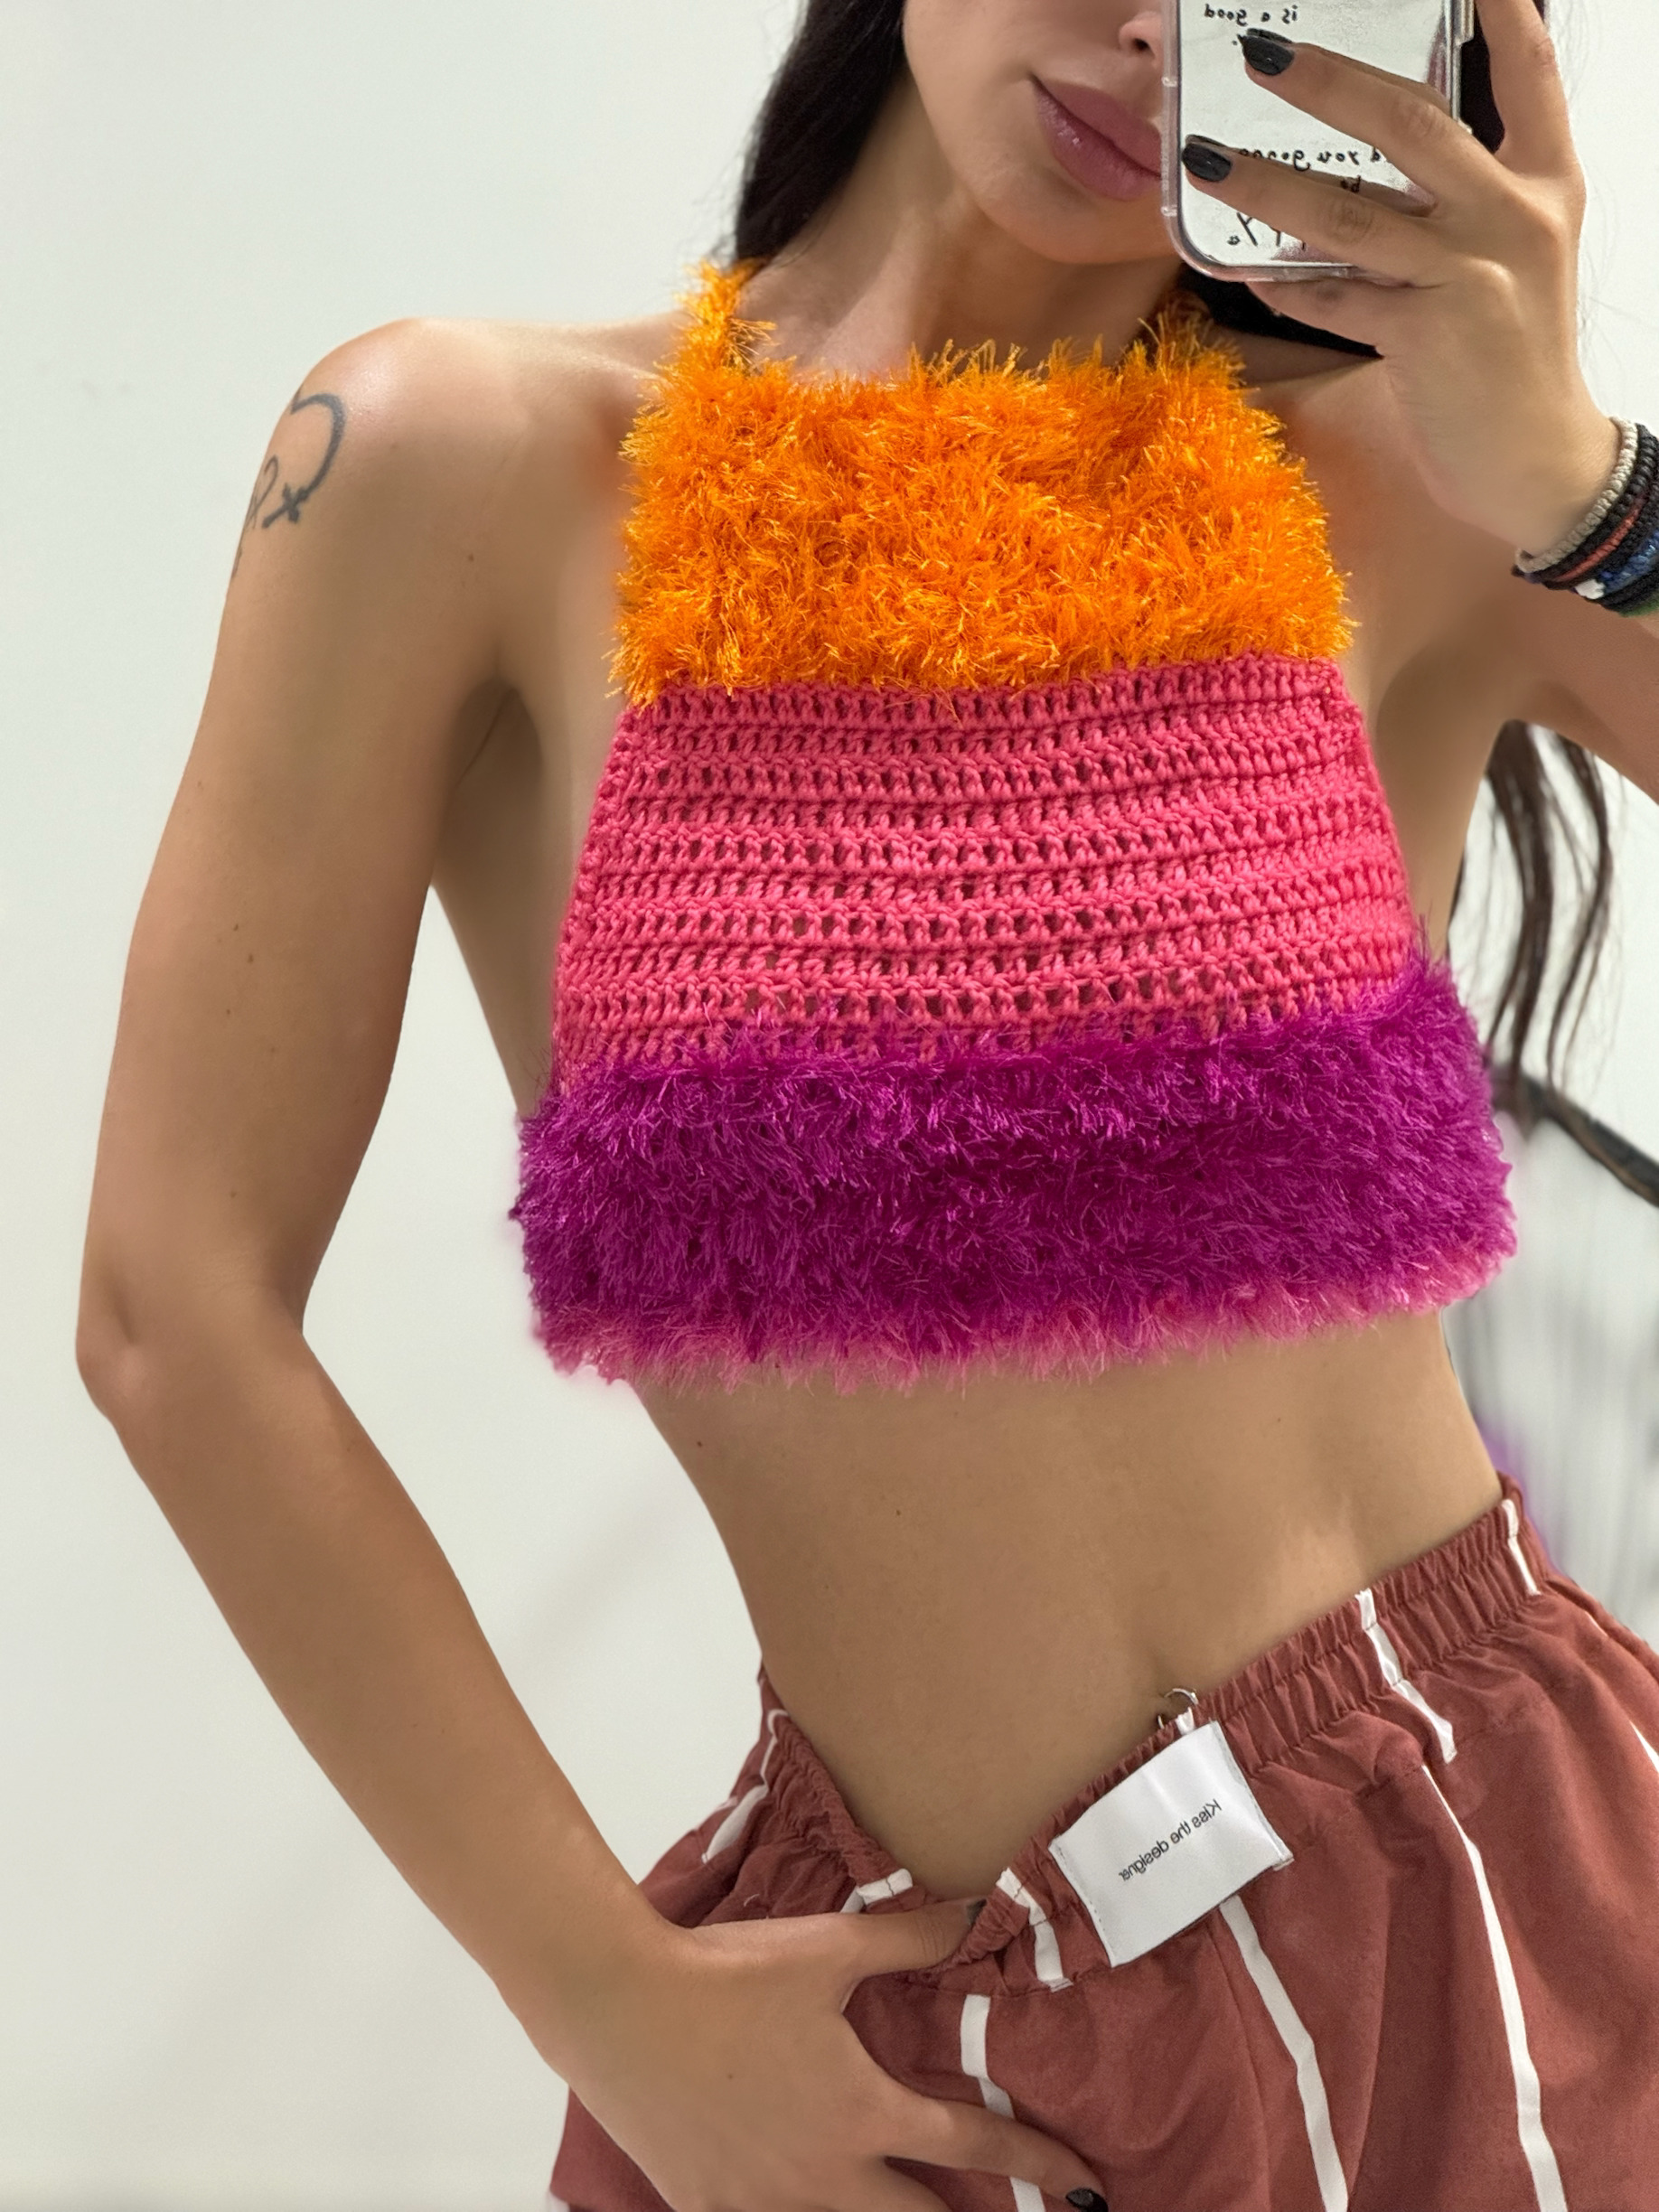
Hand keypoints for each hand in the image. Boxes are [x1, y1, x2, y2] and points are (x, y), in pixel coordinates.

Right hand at [549, 1897, 1106, 2211]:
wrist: (618, 2008)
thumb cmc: (727, 1976)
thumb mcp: (829, 1949)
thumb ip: (910, 1938)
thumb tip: (979, 1911)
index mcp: (860, 2115)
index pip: (970, 2149)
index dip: (1031, 2162)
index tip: (1079, 2180)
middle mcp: (822, 2178)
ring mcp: (763, 2206)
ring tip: (903, 2206)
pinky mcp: (708, 2210)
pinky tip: (803, 2204)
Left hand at [1178, 0, 1618, 553]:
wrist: (1538, 463)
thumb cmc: (1511, 358)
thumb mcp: (1511, 259)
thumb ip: (1460, 202)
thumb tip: (1369, 163)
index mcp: (1546, 183)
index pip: (1528, 71)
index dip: (1498, 10)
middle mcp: (1512, 214)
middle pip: (1410, 119)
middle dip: (1326, 81)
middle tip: (1258, 52)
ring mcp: (1469, 273)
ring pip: (1347, 211)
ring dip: (1263, 183)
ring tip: (1200, 159)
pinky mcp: (1425, 335)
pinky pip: (1328, 296)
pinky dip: (1273, 282)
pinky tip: (1226, 264)